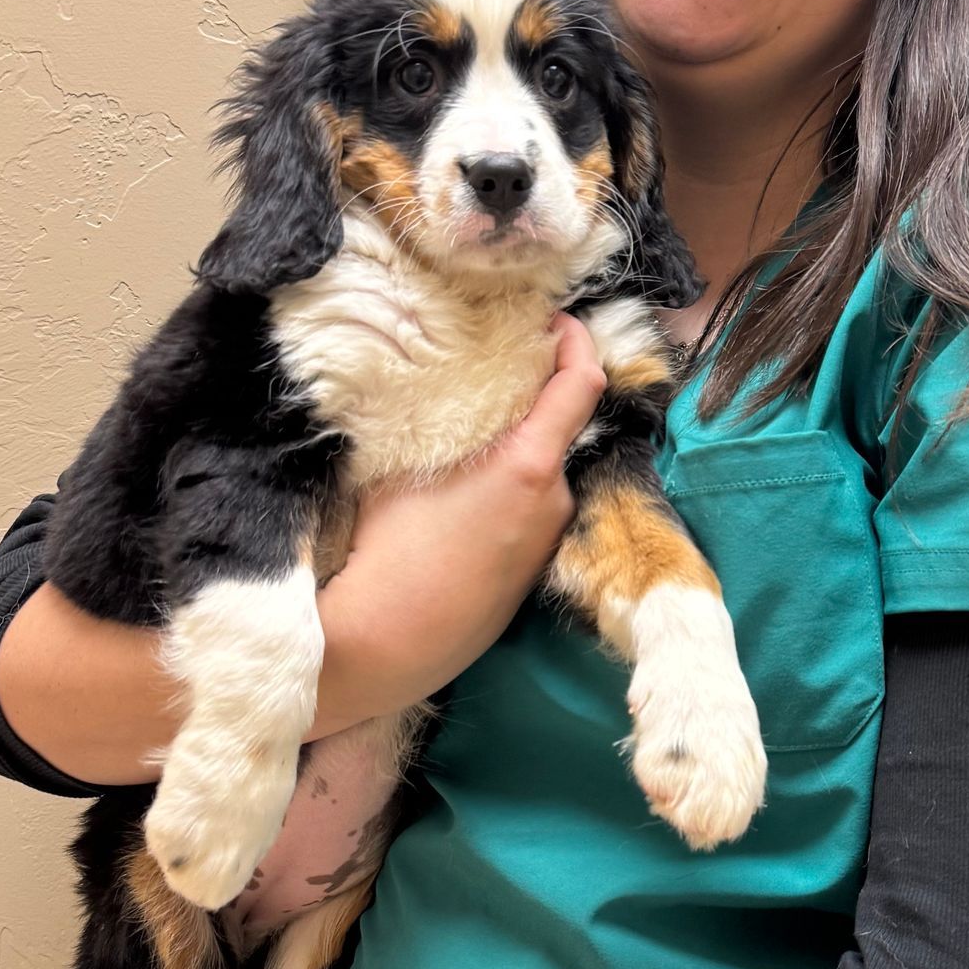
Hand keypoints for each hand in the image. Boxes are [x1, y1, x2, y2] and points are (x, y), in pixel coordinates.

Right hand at [310, 312, 607, 737]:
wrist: (389, 644)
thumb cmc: (386, 549)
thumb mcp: (399, 464)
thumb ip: (432, 420)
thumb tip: (426, 386)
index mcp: (529, 464)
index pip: (581, 384)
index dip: (579, 343)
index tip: (559, 323)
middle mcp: (554, 499)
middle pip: (561, 430)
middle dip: (532, 402)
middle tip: (489, 380)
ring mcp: (548, 539)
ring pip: (543, 475)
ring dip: (518, 452)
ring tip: (466, 445)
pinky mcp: (534, 572)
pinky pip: (532, 513)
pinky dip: (512, 493)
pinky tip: (465, 502)